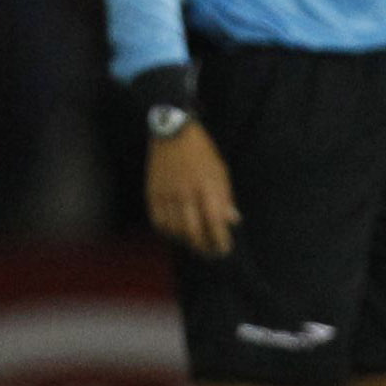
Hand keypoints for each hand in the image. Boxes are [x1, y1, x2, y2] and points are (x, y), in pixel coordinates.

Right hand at [146, 123, 239, 257]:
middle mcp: (186, 194)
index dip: (219, 240)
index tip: (224, 249)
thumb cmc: (202, 153)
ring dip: (186, 240)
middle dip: (203, 246)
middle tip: (210, 252)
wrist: (173, 134)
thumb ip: (225, 198)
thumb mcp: (221, 171)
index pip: (214, 222)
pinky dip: (167, 231)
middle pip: (192, 231)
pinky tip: (176, 232)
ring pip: (174, 229)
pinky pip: (158, 221)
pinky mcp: (152, 194)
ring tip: (195, 243)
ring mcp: (167, 195)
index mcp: (207, 187)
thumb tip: (232, 221)